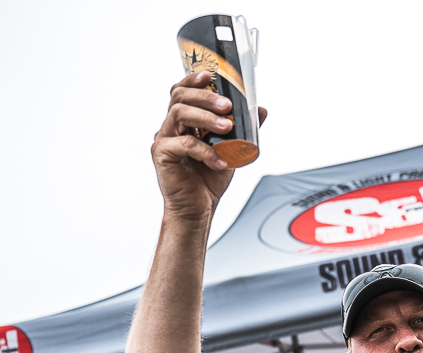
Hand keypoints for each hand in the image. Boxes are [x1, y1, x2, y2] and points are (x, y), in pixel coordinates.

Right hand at [152, 71, 267, 222]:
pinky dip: (206, 151)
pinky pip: (184, 145)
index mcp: (184, 121)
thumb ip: (243, 129)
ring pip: (179, 114)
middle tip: (227, 105)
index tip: (210, 75)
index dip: (193, 80)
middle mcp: (171, 126)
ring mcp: (164, 139)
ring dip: (205, 117)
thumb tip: (260, 110)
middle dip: (205, 97)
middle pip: (180, 97)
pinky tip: (221, 161)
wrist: (198, 208)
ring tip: (226, 127)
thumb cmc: (209, 178)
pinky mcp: (162, 155)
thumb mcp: (232, 149)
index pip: (183, 91)